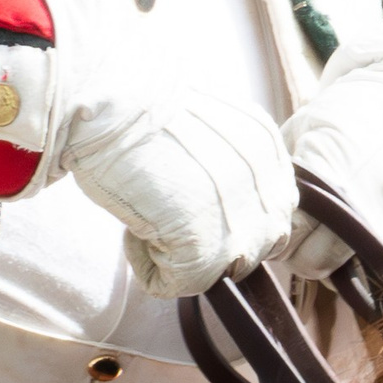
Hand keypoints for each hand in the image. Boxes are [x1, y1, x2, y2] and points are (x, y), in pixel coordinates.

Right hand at [57, 83, 298, 297]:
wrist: (113, 98)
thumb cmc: (141, 107)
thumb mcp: (211, 129)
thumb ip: (233, 165)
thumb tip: (220, 205)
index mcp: (269, 152)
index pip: (268, 211)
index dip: (228, 216)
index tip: (185, 198)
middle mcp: (267, 188)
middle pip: (254, 247)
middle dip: (212, 241)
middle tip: (164, 212)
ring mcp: (241, 223)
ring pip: (221, 271)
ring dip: (182, 257)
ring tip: (148, 219)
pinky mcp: (205, 250)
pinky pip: (179, 284)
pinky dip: (148, 269)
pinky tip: (131, 232)